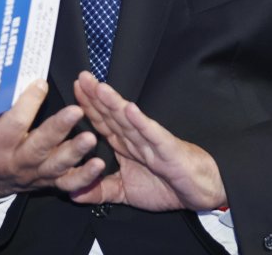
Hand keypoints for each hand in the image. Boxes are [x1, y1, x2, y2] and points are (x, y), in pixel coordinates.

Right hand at [0, 80, 104, 198]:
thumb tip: (5, 80)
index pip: (13, 124)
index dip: (27, 103)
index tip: (41, 84)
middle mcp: (17, 161)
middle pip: (39, 145)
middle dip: (58, 128)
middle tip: (76, 112)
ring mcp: (35, 173)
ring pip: (57, 165)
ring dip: (75, 151)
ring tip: (91, 138)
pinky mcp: (48, 181)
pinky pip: (68, 183)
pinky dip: (84, 177)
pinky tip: (98, 165)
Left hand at [71, 72, 226, 211]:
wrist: (199, 191)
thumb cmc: (167, 186)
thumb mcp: (125, 193)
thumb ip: (100, 191)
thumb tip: (72, 193)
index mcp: (125, 145)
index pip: (103, 122)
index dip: (88, 106)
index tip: (75, 89)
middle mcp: (135, 139)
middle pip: (112, 115)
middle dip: (96, 96)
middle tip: (82, 78)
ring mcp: (151, 142)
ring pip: (129, 120)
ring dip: (114, 104)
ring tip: (100, 89)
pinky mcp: (167, 149)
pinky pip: (152, 135)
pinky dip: (141, 123)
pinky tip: (130, 110)